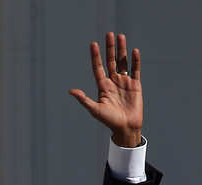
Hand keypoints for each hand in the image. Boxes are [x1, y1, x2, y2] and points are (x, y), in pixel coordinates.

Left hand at [69, 32, 142, 146]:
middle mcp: (113, 82)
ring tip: (121, 36)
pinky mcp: (136, 85)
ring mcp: (124, 82)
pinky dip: (135, 61)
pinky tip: (133, 51)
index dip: (96, 56)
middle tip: (109, 34)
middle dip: (110, 48)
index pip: (98, 67)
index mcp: (102, 86)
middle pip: (110, 61)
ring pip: (123, 62)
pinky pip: (135, 70)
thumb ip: (84, 99)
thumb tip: (71, 91)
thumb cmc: (108, 120)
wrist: (125, 127)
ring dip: (122, 50)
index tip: (93, 44)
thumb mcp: (94, 109)